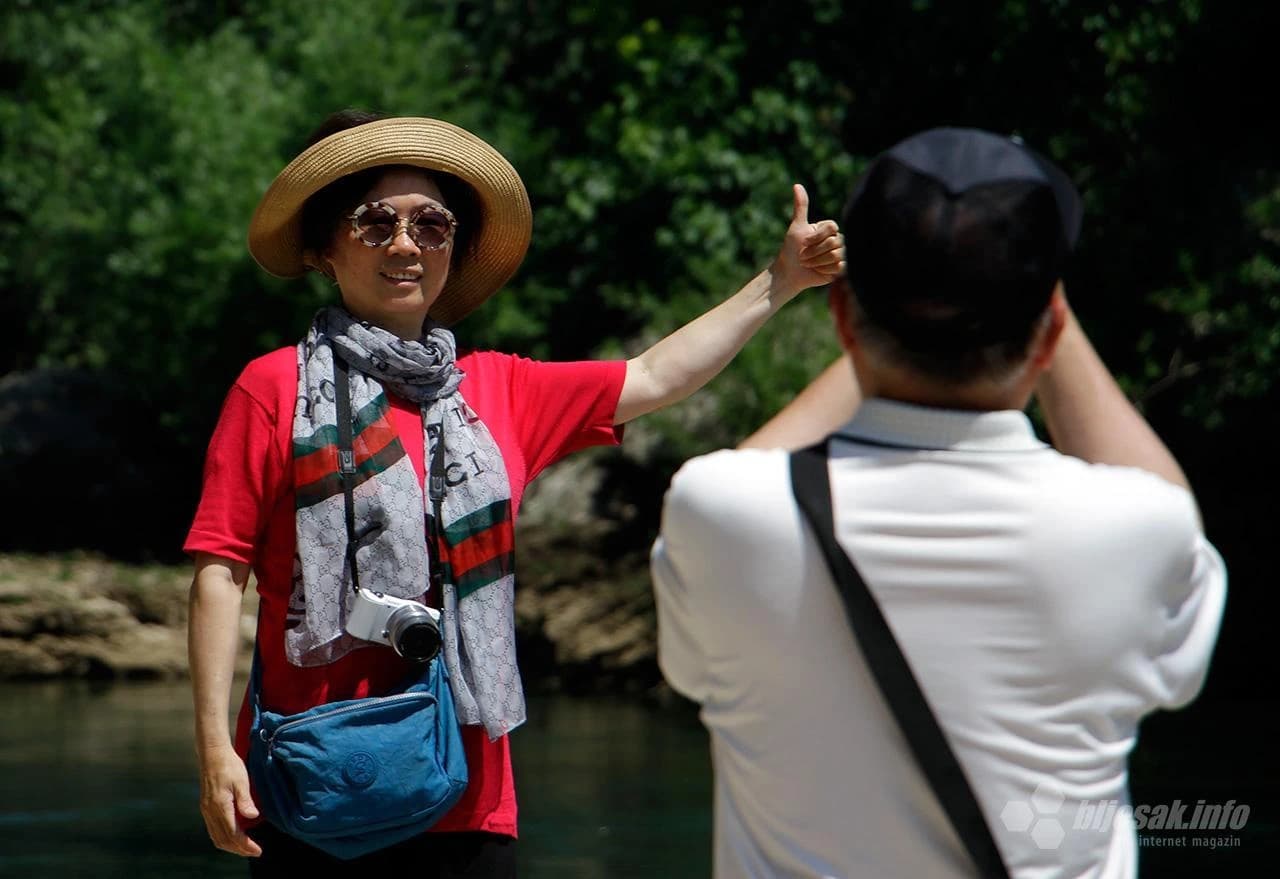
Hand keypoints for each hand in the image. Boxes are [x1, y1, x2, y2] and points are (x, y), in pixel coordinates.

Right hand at [198, 745, 262, 856]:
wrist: (213, 755)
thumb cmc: (229, 765)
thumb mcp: (242, 780)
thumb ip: (245, 800)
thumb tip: (252, 817)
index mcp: (220, 806)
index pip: (233, 833)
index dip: (245, 845)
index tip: (257, 850)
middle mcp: (211, 811)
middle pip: (223, 839)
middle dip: (239, 849)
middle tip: (254, 852)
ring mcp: (206, 810)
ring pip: (216, 837)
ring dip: (230, 846)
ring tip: (245, 849)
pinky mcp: (206, 807)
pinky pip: (213, 830)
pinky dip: (223, 838)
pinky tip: (233, 837)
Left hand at [769, 184, 845, 301]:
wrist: (790, 272)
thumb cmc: (791, 250)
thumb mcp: (797, 227)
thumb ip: (801, 207)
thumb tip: (797, 185)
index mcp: (829, 229)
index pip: (832, 227)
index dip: (816, 237)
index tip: (803, 243)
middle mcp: (837, 239)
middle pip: (834, 242)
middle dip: (814, 251)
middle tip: (803, 257)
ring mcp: (840, 254)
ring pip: (837, 255)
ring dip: (818, 261)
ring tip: (809, 264)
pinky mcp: (841, 268)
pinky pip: (839, 267)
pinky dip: (825, 270)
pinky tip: (818, 271)